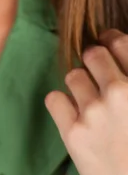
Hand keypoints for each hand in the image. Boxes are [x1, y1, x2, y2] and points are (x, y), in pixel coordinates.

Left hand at [45, 29, 127, 174]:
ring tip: (90, 104)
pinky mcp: (74, 133)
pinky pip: (54, 98)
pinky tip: (74, 117)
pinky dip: (62, 105)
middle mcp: (122, 93)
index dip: (111, 41)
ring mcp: (96, 112)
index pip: (120, 42)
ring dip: (79, 86)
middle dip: (93, 61)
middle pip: (93, 53)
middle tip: (97, 73)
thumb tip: (115, 59)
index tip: (107, 45)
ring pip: (73, 75)